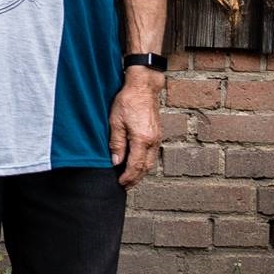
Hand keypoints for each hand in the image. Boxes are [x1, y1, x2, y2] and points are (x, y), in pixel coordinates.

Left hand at [110, 69, 165, 187]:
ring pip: (151, 162)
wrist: (144, 87)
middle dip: (136, 179)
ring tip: (131, 178)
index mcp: (142, 139)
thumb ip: (116, 143)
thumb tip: (115, 162)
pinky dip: (146, 163)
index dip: (128, 177)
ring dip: (141, 172)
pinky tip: (138, 163)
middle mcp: (153, 141)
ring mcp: (157, 138)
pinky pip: (153, 154)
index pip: (135, 166)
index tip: (120, 183)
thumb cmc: (128, 101)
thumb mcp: (115, 122)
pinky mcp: (157, 134)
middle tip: (125, 186)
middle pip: (146, 168)